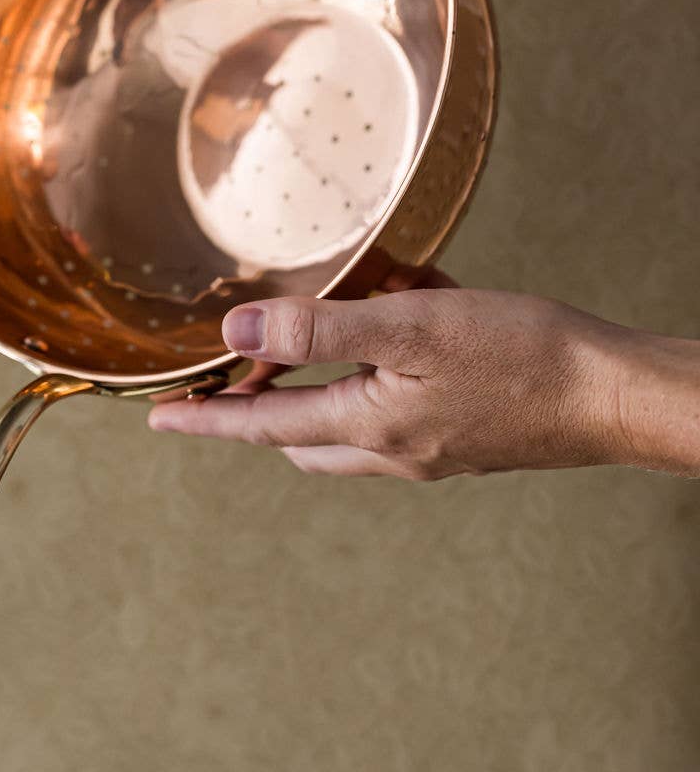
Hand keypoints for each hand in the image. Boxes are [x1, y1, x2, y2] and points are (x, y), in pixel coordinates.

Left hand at [148, 286, 699, 479]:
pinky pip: (398, 407)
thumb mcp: (410, 327)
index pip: (259, 426)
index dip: (205, 419)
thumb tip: (237, 334)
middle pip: (300, 433)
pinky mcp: (464, 436)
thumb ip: (319, 329)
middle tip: (243, 365)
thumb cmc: (521, 356)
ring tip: (332, 323)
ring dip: (327, 381)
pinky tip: (405, 320)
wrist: (613, 394)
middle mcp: (393, 451)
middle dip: (264, 403)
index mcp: (369, 427)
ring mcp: (431, 450)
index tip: (157, 421)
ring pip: (349, 423)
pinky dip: (383, 368)